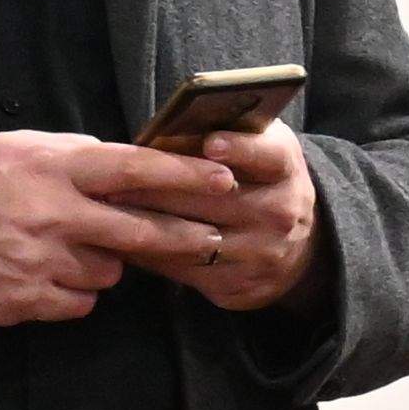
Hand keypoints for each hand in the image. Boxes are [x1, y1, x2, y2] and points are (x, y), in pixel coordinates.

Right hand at [0, 131, 232, 326]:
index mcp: (52, 169)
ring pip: (111, 271)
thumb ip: (74, 154)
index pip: (135, 170)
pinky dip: (73, 291)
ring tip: (61, 248)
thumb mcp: (15, 148)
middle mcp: (52, 214)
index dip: (186, 177)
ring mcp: (39, 261)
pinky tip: (40, 273)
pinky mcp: (24, 300)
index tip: (227, 180)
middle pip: (142, 232)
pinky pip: (80, 302)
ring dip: (103, 263)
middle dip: (184, 237)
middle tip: (209, 238)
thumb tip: (129, 158)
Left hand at [115, 117, 325, 311]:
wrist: (301, 246)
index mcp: (285, 170)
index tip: (211, 143)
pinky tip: (121, 238)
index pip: (268, 156)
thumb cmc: (263, 182)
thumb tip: (172, 125)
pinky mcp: (237, 283)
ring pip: (190, 236)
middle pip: (214, 198)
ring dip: (144, 221)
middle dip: (160, 188)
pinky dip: (146, 252)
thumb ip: (232, 132)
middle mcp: (280, 212)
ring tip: (107, 207)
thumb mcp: (263, 151)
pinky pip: (180, 268)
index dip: (242, 149)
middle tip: (114, 179)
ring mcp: (260, 252)